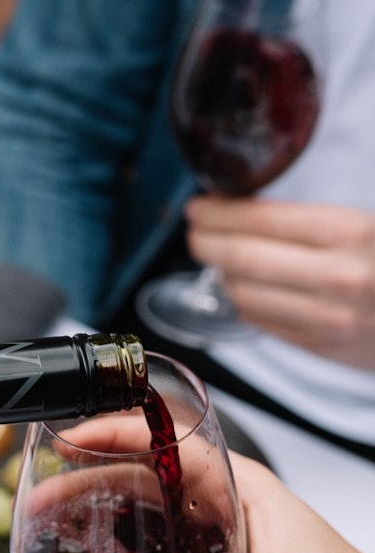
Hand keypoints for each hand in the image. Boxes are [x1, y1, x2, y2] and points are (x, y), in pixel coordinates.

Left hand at [186, 196, 374, 367]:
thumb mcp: (369, 226)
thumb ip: (313, 219)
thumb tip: (241, 206)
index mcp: (352, 233)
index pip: (259, 220)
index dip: (218, 213)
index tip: (198, 206)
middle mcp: (338, 277)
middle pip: (240, 258)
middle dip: (205, 241)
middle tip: (194, 230)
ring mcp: (328, 317)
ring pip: (243, 293)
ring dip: (220, 273)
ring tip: (218, 256)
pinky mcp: (323, 346)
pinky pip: (261, 321)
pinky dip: (244, 300)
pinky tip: (245, 286)